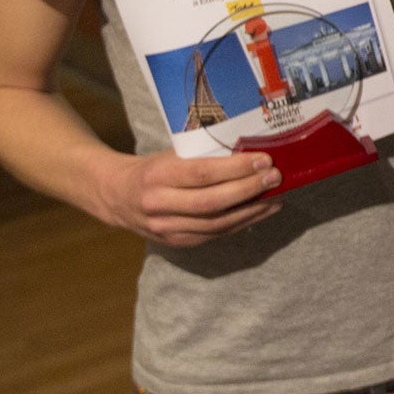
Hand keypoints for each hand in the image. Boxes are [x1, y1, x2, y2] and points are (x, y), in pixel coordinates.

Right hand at [99, 148, 282, 246]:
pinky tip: (261, 210)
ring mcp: (166, 228)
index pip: (202, 174)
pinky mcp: (176, 242)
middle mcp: (159, 205)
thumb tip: (251, 150)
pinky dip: (242, 223)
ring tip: (277, 196)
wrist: (117, 195)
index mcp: (157, 176)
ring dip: (252, 210)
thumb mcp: (171, 155)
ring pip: (216, 224)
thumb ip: (203, 155)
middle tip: (276, 177)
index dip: (236, 169)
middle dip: (249, 190)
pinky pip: (215, 235)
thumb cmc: (154, 168)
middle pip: (212, 202)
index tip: (264, 160)